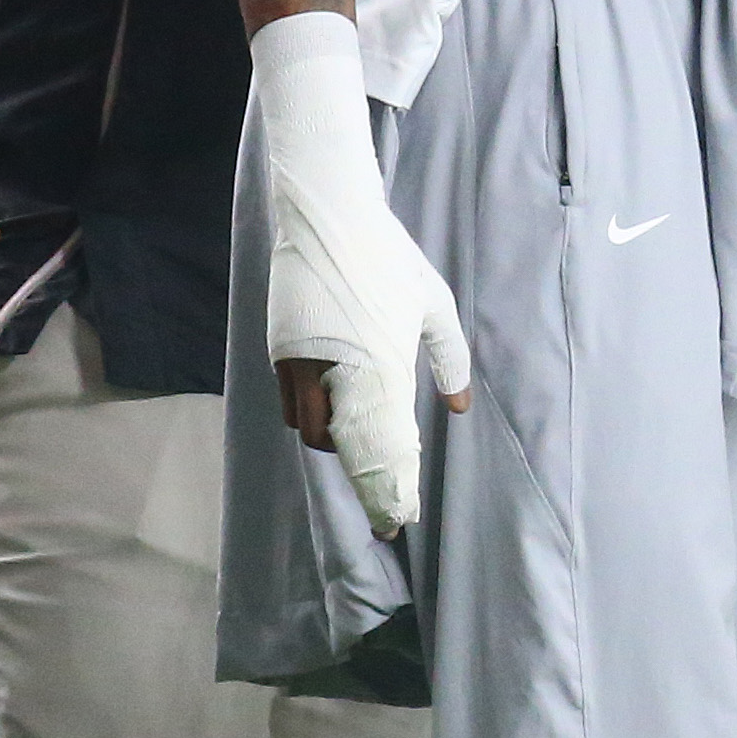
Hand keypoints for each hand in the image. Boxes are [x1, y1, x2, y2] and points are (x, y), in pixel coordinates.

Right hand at [255, 12, 467, 533]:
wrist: (330, 214)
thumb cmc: (391, 258)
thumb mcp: (434, 307)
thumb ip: (450, 360)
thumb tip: (457, 407)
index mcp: (373, 368)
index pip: (379, 448)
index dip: (386, 490)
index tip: (397, 523)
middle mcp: (330, 373)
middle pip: (335, 447)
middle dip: (356, 468)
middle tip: (381, 482)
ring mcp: (297, 362)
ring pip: (307, 427)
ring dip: (332, 441)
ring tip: (359, 443)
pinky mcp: (279, 347)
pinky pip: (291, 400)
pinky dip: (311, 414)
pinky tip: (334, 408)